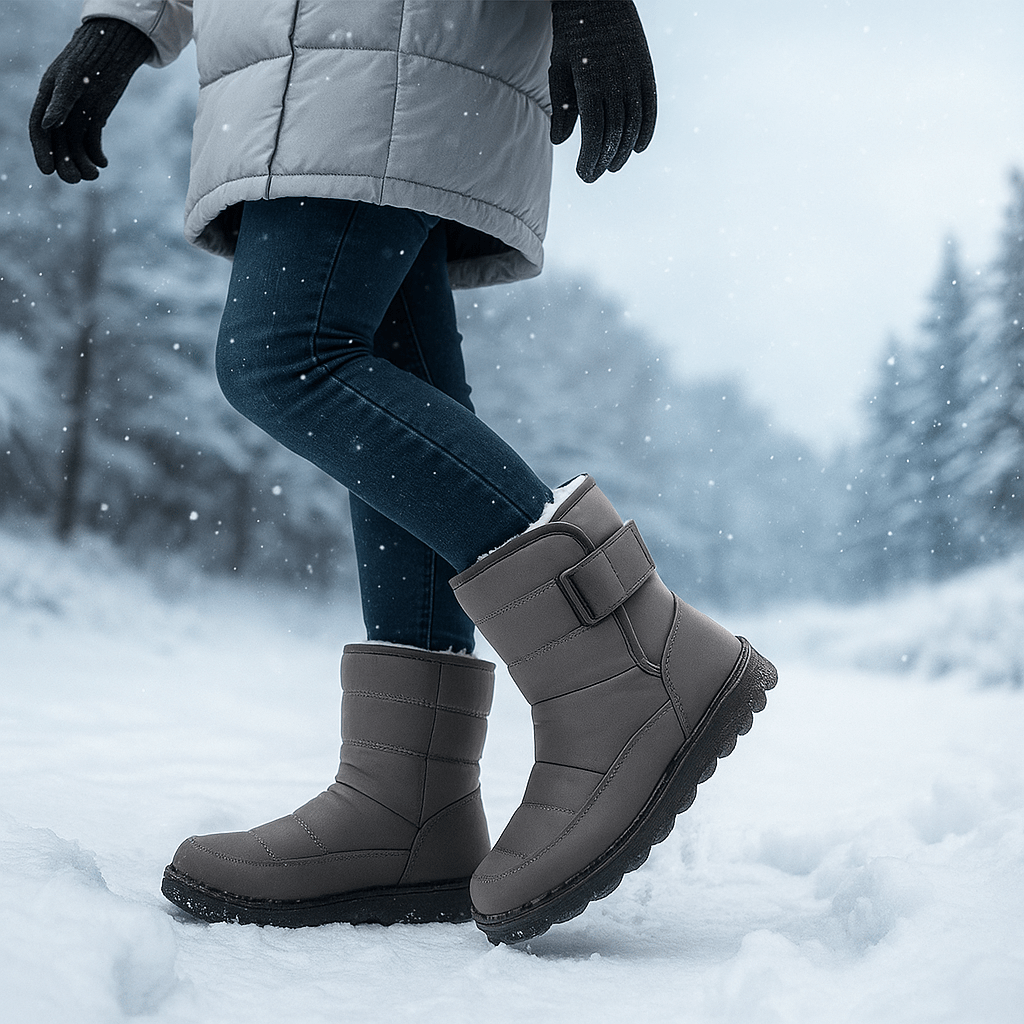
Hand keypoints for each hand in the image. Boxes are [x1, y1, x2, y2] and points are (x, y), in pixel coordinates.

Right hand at [29, 18, 152, 183]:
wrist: (110, 51)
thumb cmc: (88, 60)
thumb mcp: (72, 80)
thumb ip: (60, 103)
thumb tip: (47, 126)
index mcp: (47, 98)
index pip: (39, 131)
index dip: (42, 152)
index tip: (47, 172)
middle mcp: (60, 110)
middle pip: (58, 144)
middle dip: (65, 163)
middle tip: (76, 180)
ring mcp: (77, 115)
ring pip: (76, 146)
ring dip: (83, 163)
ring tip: (95, 175)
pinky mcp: (94, 118)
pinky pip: (92, 142)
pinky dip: (97, 155)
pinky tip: (104, 163)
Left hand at [548, 0, 656, 182]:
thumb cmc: (571, 32)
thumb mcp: (559, 67)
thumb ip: (562, 106)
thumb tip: (560, 142)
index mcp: (591, 81)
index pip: (595, 131)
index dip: (591, 157)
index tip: (584, 174)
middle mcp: (617, 79)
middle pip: (615, 132)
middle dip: (604, 159)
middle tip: (593, 176)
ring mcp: (635, 73)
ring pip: (634, 123)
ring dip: (624, 150)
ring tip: (612, 166)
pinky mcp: (647, 68)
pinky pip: (650, 106)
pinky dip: (647, 130)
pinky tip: (639, 148)